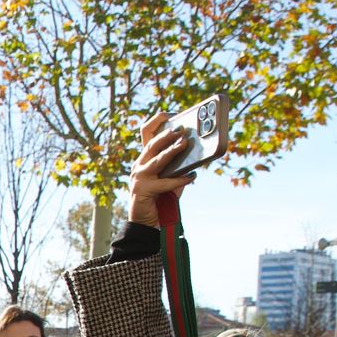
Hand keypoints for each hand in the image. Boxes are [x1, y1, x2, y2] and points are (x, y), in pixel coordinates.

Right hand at [125, 113, 195, 227]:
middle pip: (152, 143)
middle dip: (168, 134)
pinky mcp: (142, 190)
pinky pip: (165, 182)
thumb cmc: (161, 199)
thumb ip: (180, 166)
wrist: (147, 223)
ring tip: (184, 143)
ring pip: (156, 159)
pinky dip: (180, 180)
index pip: (146, 132)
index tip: (172, 114)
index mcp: (145, 158)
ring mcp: (138, 177)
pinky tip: (192, 176)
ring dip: (172, 150)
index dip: (157, 120)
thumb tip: (198, 154)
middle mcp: (139, 165)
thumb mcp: (172, 179)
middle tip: (183, 130)